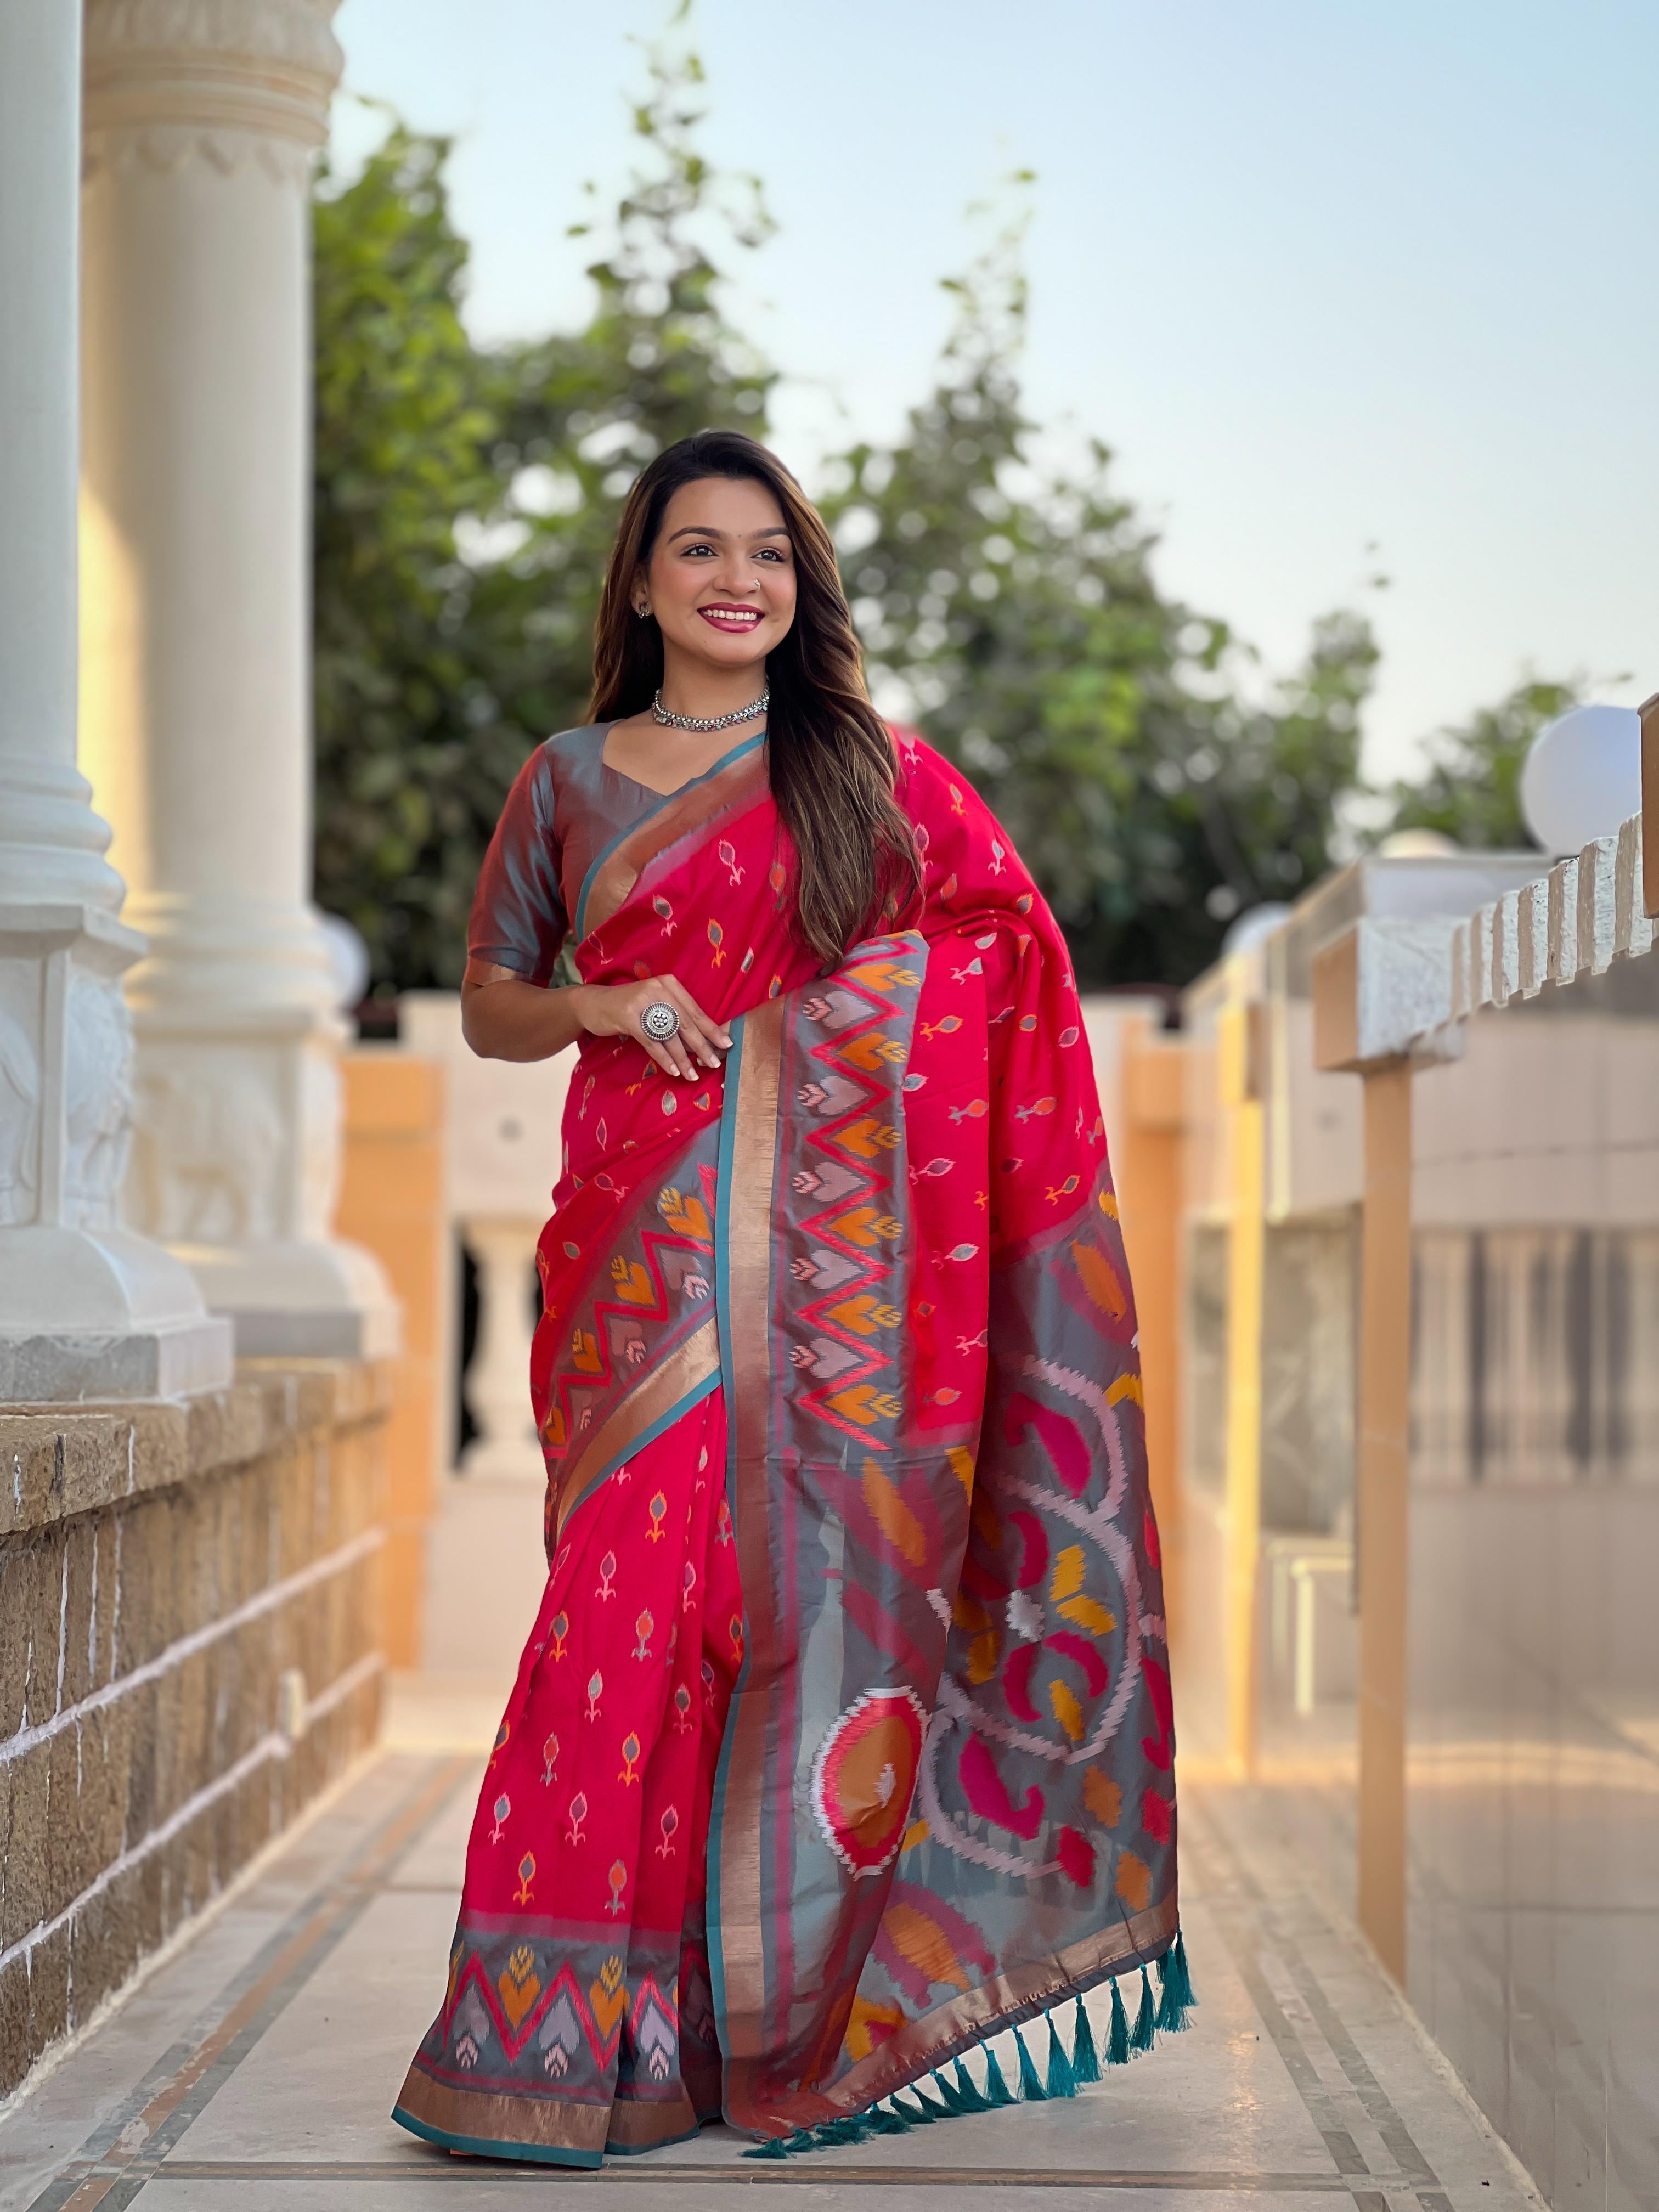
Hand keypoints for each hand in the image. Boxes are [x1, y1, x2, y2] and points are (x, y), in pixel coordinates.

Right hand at [574, 976, 732, 1081]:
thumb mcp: (655, 1004)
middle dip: (702, 1046)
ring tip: (692, 1075)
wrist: (593, 1003)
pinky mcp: (628, 1016)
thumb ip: (675, 1015)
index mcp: (670, 984)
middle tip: (714, 1063)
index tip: (726, 1044)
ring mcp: (642, 1002)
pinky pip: (652, 1042)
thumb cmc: (629, 1007)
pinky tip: (673, 1070)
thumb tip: (701, 1042)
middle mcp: (658, 989)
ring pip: (669, 1035)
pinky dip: (664, 1058)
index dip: (712, 1029)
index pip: (695, 1010)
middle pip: (686, 1023)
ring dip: (683, 1058)